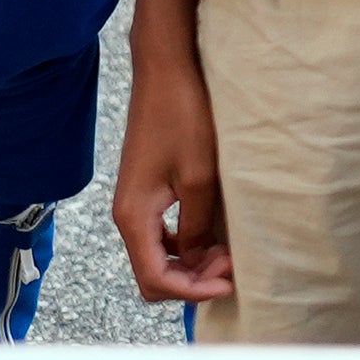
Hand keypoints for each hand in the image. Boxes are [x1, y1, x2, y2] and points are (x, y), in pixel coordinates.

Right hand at [113, 40, 232, 304]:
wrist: (165, 69)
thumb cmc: (181, 115)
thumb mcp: (199, 178)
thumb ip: (197, 228)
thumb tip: (198, 262)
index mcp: (134, 216)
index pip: (155, 279)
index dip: (192, 291)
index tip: (228, 281)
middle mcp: (128, 214)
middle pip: (154, 274)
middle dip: (193, 279)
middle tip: (231, 262)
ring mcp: (137, 203)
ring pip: (159, 255)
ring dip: (192, 262)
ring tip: (226, 249)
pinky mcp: (148, 191)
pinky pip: (163, 234)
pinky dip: (187, 243)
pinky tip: (212, 232)